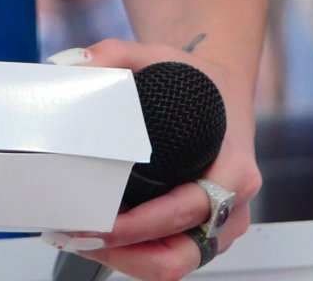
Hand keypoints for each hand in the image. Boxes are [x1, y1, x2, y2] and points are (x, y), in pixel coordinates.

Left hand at [47, 38, 260, 279]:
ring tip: (82, 240)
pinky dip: (136, 258)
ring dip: (126, 260)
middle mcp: (232, 205)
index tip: (102, 221)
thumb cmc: (201, 81)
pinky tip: (103, 241)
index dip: (142, 225)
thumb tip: (78, 63)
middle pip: (179, 254)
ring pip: (173, 266)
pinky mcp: (206, 235)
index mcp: (234, 167)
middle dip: (126, 253)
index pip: (188, 210)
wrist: (224, 91)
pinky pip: (171, 261)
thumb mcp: (164, 58)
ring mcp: (221, 225)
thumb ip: (118, 54)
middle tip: (81, 234)